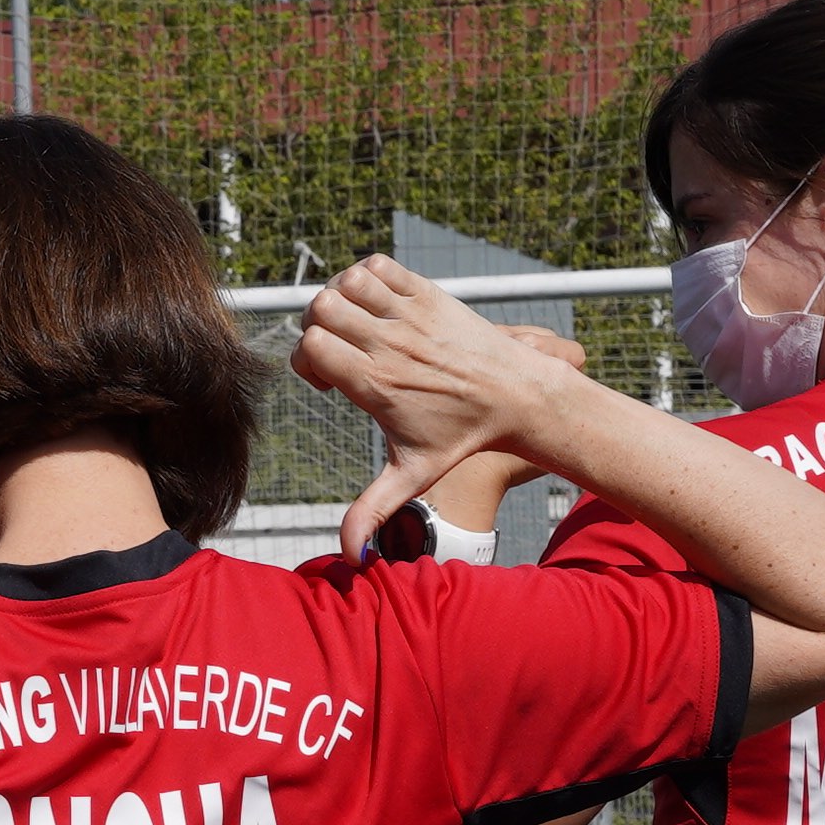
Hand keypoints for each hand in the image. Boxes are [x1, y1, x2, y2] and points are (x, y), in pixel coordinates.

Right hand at [286, 258, 582, 558]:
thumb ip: (374, 510)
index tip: (329, 381)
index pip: (312, 346)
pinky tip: (378, 305)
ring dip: (341, 300)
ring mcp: (410, 314)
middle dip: (318, 327)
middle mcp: (390, 343)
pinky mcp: (429, 292)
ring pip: (347, 283)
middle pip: (321, 308)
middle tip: (340, 351)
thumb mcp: (413, 475)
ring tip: (358, 326)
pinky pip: (378, 266)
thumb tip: (351, 559)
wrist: (516, 396)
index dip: (308, 360)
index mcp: (376, 383)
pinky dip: (367, 277)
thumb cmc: (462, 437)